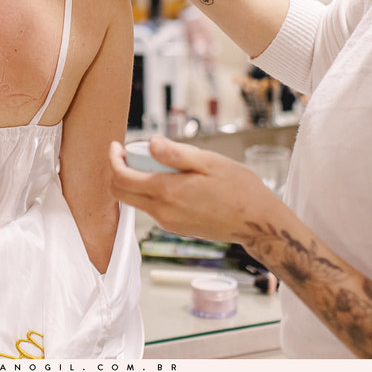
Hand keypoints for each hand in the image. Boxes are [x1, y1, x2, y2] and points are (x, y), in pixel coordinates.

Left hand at [109, 136, 279, 243]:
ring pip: (136, 201)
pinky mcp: (176, 228)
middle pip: (121, 193)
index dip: (114, 160)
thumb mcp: (209, 162)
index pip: (122, 179)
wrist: (257, 223)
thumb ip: (176, 153)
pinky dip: (151, 192)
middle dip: (119, 171)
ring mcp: (168, 223)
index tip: (117, 146)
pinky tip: (174, 181)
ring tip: (160, 164)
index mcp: (168, 192)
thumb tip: (150, 143)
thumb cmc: (239, 188)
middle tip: (133, 153)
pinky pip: (152, 208)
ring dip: (136, 181)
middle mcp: (163, 212)